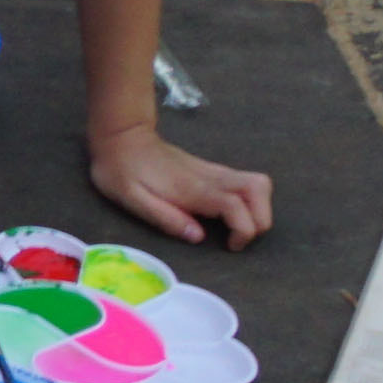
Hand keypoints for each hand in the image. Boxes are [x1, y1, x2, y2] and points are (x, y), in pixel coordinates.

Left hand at [88, 123, 272, 248]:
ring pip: (258, 182)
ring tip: (238, 227)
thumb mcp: (132, 199)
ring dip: (260, 208)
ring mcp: (213, 170)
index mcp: (193, 188)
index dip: (244, 230)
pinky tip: (230, 214)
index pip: (237, 205)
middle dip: (260, 219)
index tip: (230, 246)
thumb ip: (165, 218)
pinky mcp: (211, 169)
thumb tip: (198, 237)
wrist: (121, 137)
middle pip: (259, 188)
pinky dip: (251, 200)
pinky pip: (245, 181)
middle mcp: (210, 176)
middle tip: (237, 238)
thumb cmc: (122, 171)